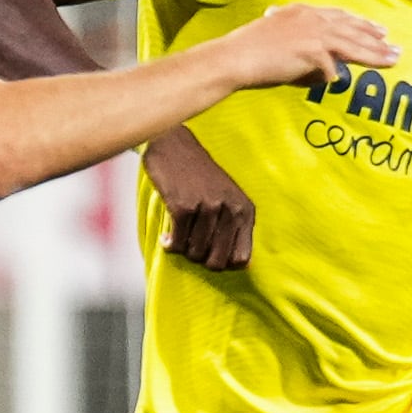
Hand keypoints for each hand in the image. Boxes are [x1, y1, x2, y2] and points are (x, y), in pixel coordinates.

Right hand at [144, 124, 255, 269]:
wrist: (174, 146)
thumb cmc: (199, 176)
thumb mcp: (228, 197)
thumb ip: (235, 227)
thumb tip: (241, 266)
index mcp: (245, 210)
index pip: (241, 259)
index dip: (224, 263)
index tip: (210, 254)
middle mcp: (230, 209)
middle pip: (217, 262)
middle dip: (201, 261)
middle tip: (191, 248)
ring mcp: (207, 207)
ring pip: (195, 254)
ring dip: (183, 250)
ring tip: (178, 237)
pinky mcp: (183, 207)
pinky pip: (177, 243)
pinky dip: (169, 244)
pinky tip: (166, 237)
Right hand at [219, 2, 397, 91]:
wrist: (233, 57)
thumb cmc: (249, 53)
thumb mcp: (277, 41)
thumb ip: (302, 50)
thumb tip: (325, 69)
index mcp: (302, 11)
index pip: (339, 17)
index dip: (360, 24)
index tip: (377, 30)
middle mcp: (310, 18)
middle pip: (352, 28)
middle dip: (375, 38)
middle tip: (395, 46)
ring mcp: (311, 32)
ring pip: (352, 44)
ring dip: (375, 53)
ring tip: (393, 59)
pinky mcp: (310, 50)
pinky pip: (330, 68)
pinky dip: (332, 76)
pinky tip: (339, 83)